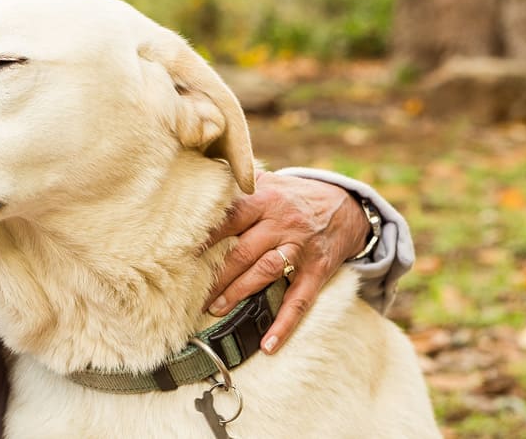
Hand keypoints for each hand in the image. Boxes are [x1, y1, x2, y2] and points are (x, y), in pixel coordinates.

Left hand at [202, 171, 368, 353]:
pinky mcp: (317, 271)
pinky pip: (300, 301)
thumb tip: (198, 185)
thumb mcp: (269, 182)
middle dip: (215, 274)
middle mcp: (282, 224)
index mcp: (265, 200)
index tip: (179, 251)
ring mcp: (300, 249)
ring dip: (238, 292)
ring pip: (265, 272)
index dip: (204, 236)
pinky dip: (285, 324)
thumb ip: (239, 187)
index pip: (229, 218)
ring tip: (214, 309)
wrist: (346, 207)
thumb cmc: (294, 197)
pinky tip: (269, 344)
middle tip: (189, 292)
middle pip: (243, 251)